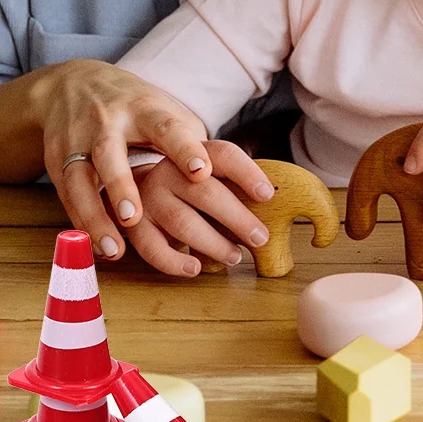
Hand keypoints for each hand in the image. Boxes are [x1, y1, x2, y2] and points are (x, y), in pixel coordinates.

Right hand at [26, 60, 256, 260]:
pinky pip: (68, 196)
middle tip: (137, 216)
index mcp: (146, 109)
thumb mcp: (169, 113)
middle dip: (123, 188)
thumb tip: (254, 189)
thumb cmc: (139, 108)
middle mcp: (109, 123)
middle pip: (112, 155)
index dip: (184, 149)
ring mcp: (79, 142)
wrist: (73, 85)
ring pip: (81, 179)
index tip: (201, 171)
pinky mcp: (59, 162)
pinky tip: (99, 249)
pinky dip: (82, 224)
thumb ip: (200, 145)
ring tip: (116, 248)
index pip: (168, 127)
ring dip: (97, 214)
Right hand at [125, 140, 275, 276]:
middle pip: (206, 191)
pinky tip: (196, 269)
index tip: (267, 195)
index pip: (224, 155)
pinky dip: (175, 262)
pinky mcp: (134, 225)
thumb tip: (289, 208)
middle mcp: (168, 170)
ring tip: (235, 256)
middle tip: (261, 237)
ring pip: (182, 222)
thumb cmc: (189, 187)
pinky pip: (153, 248)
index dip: (247, 173)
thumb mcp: (212, 176)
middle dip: (236, 217)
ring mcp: (148, 197)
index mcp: (194, 153)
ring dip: (213, 243)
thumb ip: (238, 185)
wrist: (133, 187)